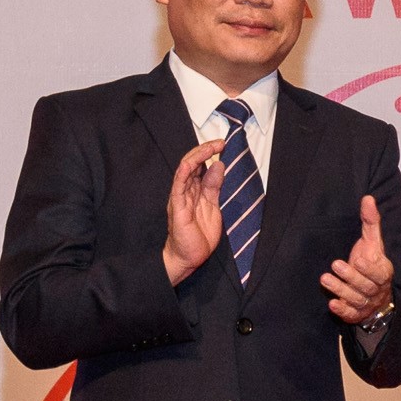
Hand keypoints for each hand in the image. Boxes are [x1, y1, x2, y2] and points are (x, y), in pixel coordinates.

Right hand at [159, 141, 225, 284]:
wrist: (190, 257)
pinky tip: (189, 164)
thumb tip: (219, 165)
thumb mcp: (213, 206)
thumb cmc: (199, 235)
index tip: (222, 145)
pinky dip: (183, 173)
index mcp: (194, 190)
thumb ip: (214, 187)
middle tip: (220, 142)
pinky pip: (178, 187)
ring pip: (185, 170)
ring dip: (197, 157)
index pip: (199, 165)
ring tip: (210, 147)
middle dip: (205, 150)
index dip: (209, 153)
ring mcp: (180, 198)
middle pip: (192, 163)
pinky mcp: (177, 207)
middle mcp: (185, 190)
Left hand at [320, 196, 396, 327]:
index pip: (380, 273)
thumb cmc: (372, 263)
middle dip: (350, 276)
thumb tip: (367, 198)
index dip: (370, 268)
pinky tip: (331, 303)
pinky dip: (342, 310)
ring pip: (356, 299)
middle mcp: (377, 290)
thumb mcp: (373, 242)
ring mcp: (367, 303)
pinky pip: (350, 314)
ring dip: (340, 290)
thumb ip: (371, 222)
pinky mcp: (356, 314)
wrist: (377, 296)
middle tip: (335, 264)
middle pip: (365, 286)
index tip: (359, 259)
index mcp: (383, 272)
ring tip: (325, 279)